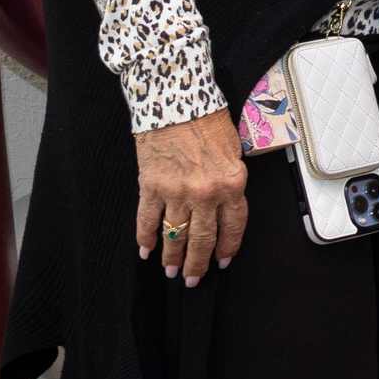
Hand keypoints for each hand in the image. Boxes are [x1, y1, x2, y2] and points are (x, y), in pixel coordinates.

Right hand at [133, 107, 251, 286]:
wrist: (176, 98)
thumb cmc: (207, 119)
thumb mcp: (233, 150)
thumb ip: (230, 180)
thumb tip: (224, 207)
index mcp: (232, 184)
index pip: (233, 226)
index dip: (227, 247)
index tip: (222, 261)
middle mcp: (206, 193)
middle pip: (202, 238)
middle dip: (197, 263)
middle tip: (192, 280)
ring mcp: (177, 192)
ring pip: (175, 234)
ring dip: (172, 256)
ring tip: (170, 271)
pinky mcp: (152, 186)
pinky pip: (148, 219)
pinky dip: (145, 237)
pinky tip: (145, 250)